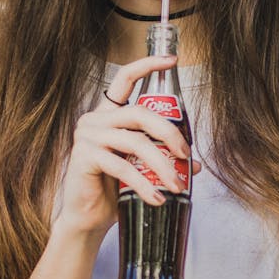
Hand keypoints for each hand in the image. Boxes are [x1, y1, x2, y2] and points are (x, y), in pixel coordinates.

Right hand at [58, 54, 196, 235]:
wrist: (87, 217)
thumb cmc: (112, 190)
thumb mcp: (141, 169)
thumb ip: (163, 159)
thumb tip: (194, 164)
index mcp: (108, 114)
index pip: (124, 79)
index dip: (146, 66)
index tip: (170, 60)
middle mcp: (95, 119)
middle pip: (139, 113)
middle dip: (169, 133)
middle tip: (186, 155)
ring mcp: (87, 136)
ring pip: (134, 141)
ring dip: (161, 164)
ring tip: (177, 185)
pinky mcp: (84, 156)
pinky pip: (122, 166)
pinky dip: (144, 184)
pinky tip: (157, 198)